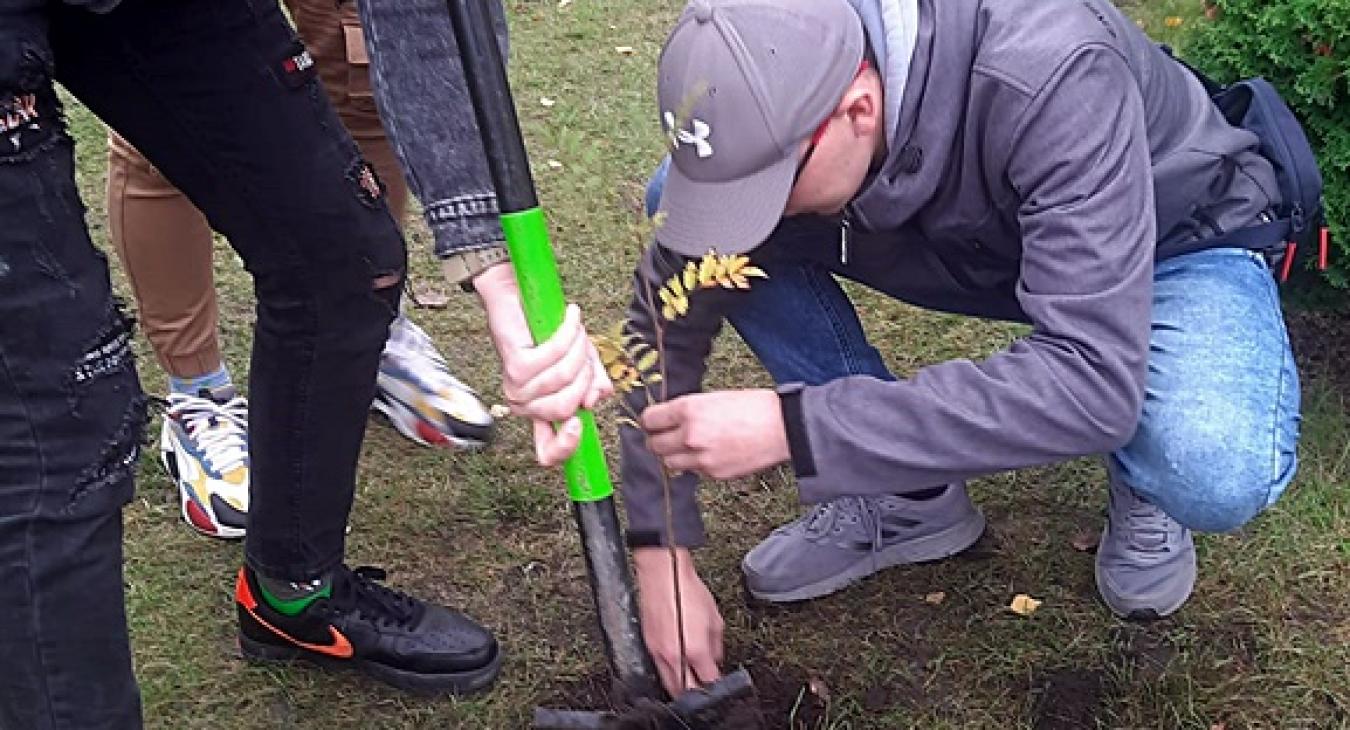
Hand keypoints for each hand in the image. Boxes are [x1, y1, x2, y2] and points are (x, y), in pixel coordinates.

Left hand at [473, 263, 612, 465]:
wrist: (520, 298)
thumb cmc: (549, 333)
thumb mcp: (583, 362)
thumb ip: (594, 383)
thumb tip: (596, 398)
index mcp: (541, 412)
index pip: (547, 450)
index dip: (565, 446)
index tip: (579, 424)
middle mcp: (525, 404)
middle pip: (565, 408)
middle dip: (585, 376)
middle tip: (583, 351)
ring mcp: (517, 386)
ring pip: (563, 379)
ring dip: (579, 348)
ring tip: (576, 330)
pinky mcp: (515, 364)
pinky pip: (555, 355)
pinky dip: (569, 333)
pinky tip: (570, 318)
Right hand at [633, 547, 724, 696]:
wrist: (664, 575)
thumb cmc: (687, 590)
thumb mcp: (715, 618)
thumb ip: (716, 646)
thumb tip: (715, 660)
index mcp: (695, 650)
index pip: (708, 682)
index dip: (716, 688)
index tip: (719, 686)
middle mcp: (674, 656)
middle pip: (685, 691)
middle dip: (696, 694)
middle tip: (704, 690)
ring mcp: (657, 653)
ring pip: (669, 685)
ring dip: (681, 688)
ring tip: (691, 682)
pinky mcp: (648, 647)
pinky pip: (658, 671)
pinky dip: (668, 675)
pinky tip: (676, 668)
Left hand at [641, 389, 789, 478]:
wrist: (782, 428)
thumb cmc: (754, 407)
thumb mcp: (715, 397)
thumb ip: (688, 410)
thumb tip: (670, 419)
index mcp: (689, 409)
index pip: (649, 419)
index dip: (650, 421)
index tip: (653, 422)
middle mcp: (690, 435)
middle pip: (654, 445)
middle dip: (658, 440)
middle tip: (666, 436)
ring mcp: (701, 457)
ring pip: (669, 462)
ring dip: (675, 455)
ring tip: (689, 447)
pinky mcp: (713, 473)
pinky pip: (693, 471)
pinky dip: (696, 464)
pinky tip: (711, 452)